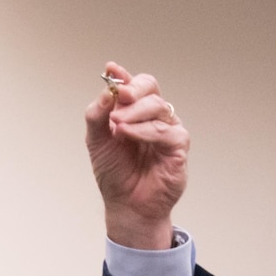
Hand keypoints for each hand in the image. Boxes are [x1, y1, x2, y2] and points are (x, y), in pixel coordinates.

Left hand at [85, 62, 187, 249]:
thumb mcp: (97, 142)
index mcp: (134, 112)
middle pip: (150, 87)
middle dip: (134, 89)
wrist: (126, 205)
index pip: (133, 86)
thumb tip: (107, 91)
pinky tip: (128, 135)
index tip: (111, 70)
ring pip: (158, 106)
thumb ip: (97, 115)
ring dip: (135, 113)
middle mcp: (152, 117)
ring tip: (118, 127)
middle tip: (121, 96)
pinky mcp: (178, 147)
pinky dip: (145, 130)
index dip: (123, 76)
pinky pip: (166, 130)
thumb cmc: (115, 174)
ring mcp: (168, 130)